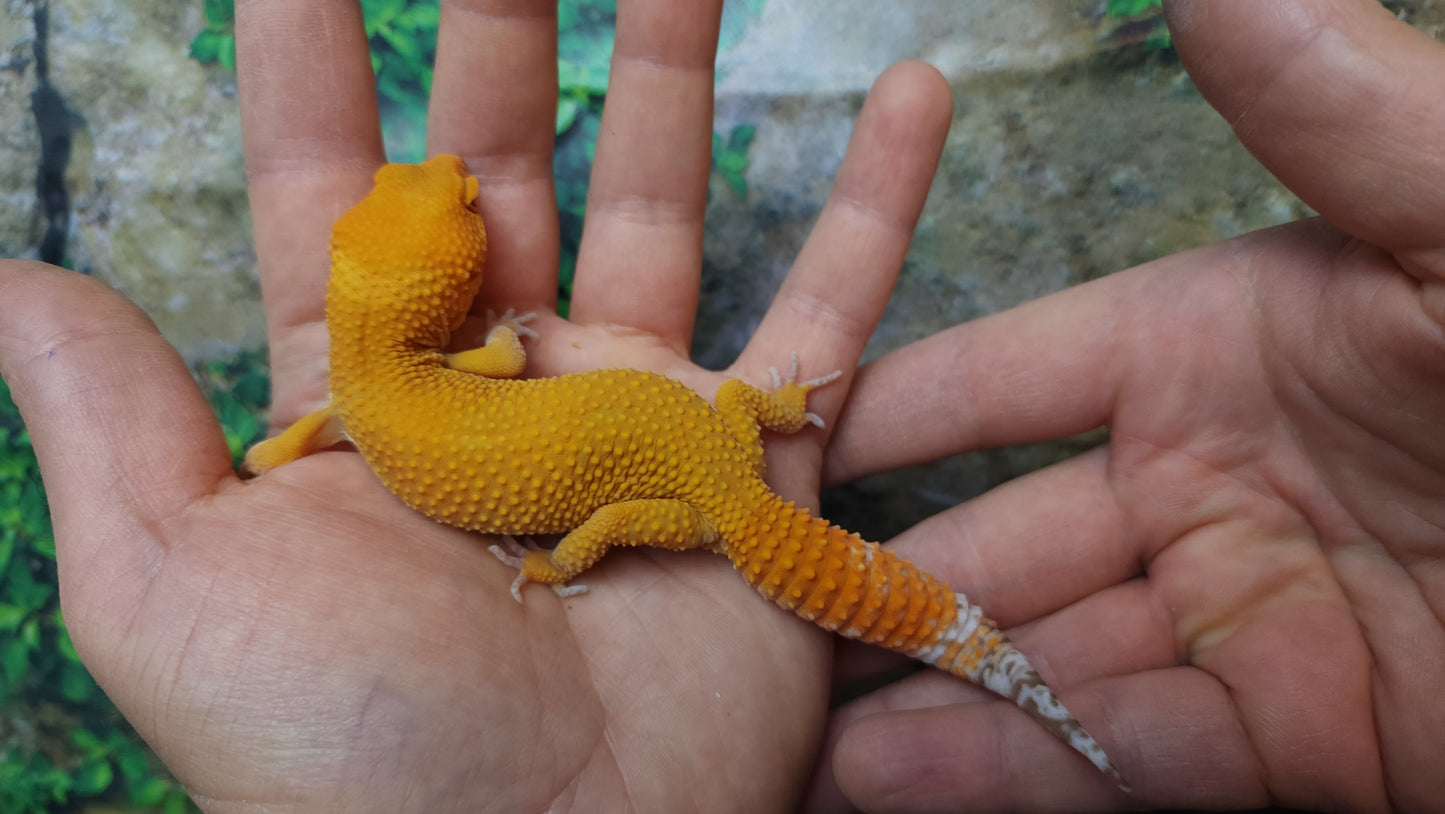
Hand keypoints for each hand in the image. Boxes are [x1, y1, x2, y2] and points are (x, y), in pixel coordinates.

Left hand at [0, 1, 951, 810]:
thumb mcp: (175, 595)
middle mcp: (501, 385)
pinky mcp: (752, 458)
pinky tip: (917, 95)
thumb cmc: (345, 758)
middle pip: (503, 161)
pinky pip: (834, 308)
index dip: (311, 60)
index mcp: (364, 401)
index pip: (327, 185)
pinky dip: (879, 203)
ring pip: (664, 200)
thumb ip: (108, 424)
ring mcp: (635, 412)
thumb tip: (9, 273)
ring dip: (679, 70)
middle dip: (504, 29)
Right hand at [809, 1, 1444, 810]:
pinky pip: (1124, 752)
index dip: (883, 410)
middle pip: (994, 533)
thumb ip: (1327, 103)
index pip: (998, 377)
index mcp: (1210, 344)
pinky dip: (1006, 765)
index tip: (766, 436)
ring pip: (1042, 654)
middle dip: (871, 576)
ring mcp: (1242, 617)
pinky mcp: (1301, 741)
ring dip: (914, 689)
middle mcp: (1201, 481)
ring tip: (780, 718)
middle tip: (747, 612)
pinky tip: (881, 777)